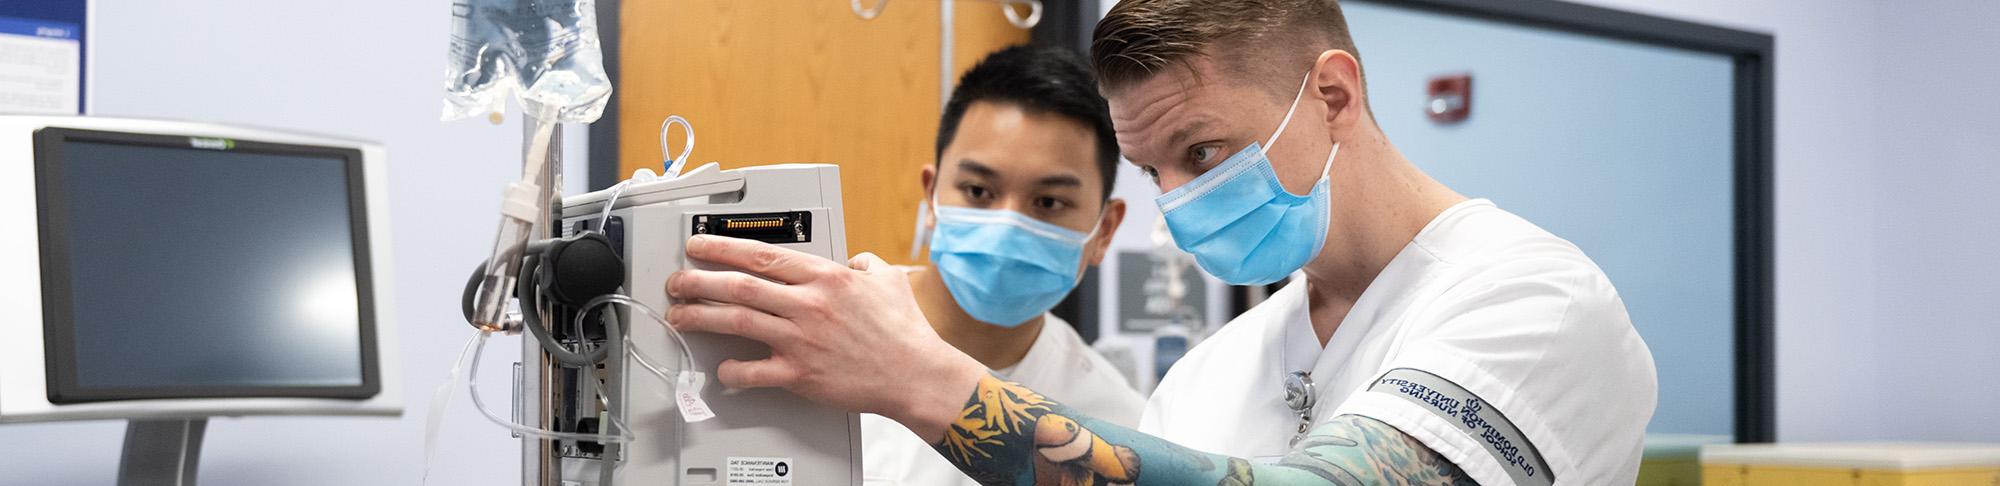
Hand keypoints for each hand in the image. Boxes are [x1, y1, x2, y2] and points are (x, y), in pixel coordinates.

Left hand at [664, 235, 985, 440]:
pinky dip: (733, 370)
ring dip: (702, 317)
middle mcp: (809, 305)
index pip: (762, 254)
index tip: (701, 245)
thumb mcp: (887, 278)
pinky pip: (755, 371)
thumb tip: (853, 259)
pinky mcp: (801, 374)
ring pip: (738, 322)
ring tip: (679, 316)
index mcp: (825, 277)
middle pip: (739, 286)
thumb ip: (863, 262)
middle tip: (678, 280)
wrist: (915, 374)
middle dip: (699, 281)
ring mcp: (801, 340)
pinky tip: (721, 368)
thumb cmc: (904, 331)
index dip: (723, 247)